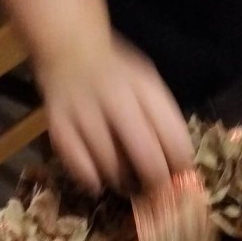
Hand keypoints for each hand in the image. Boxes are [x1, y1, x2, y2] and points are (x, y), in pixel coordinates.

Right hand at [36, 35, 194, 194]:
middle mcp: (115, 98)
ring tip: (125, 180)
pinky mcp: (60, 127)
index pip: (174, 138)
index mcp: (144, 88)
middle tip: (154, 189)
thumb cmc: (117, 78)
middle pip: (146, 157)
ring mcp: (85, 113)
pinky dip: (93, 181)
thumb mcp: (147, 87)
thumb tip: (181, 171)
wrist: (69, 51)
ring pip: (112, 168)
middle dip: (155, 182)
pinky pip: (82, 169)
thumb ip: (165, 122)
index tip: (179, 178)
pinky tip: (98, 179)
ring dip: (122, 182)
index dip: (180, 166)